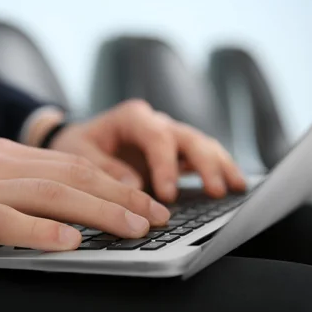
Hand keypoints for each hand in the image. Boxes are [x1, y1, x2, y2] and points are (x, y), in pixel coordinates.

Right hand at [0, 140, 169, 256]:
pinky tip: (72, 243)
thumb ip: (10, 189)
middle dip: (123, 196)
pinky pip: (7, 221)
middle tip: (159, 215)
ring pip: (53, 194)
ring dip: (100, 212)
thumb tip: (55, 215)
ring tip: (136, 228)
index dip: (115, 182)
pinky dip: (43, 232)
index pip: (73, 164)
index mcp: (3, 155)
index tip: (145, 201)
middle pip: (75, 176)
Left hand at [46, 99, 245, 202]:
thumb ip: (103, 168)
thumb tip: (134, 186)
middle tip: (215, 190)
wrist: (78, 142)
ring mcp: (168, 136)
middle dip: (205, 164)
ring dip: (220, 165)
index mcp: (131, 117)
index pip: (157, 136)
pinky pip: (202, 157)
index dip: (166, 165)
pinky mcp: (175, 152)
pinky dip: (219, 168)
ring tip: (235, 188)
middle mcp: (155, 122)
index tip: (168, 194)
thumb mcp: (77, 154)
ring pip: (202, 144)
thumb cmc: (75, 146)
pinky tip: (234, 184)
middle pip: (188, 137)